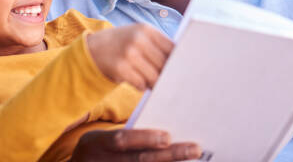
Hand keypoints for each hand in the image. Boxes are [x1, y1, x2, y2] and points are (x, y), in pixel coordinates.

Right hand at [70, 129, 201, 161]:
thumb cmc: (98, 150)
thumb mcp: (101, 139)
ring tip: (191, 160)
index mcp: (97, 143)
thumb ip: (125, 136)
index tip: (167, 137)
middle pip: (140, 160)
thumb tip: (162, 134)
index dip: (144, 138)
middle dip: (169, 155)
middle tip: (194, 149)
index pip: (122, 140)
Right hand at [87, 23, 172, 90]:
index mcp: (146, 29)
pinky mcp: (120, 68)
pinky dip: (141, 86)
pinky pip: (141, 84)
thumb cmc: (122, 44)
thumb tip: (181, 64)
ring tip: (148, 80)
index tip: (180, 70)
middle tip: (165, 81)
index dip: (177, 61)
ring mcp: (128, 53)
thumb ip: (157, 45)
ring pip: (154, 76)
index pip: (172, 48)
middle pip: (164, 65)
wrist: (92, 49)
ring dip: (153, 82)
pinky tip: (136, 81)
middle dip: (165, 75)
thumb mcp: (138, 35)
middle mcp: (138, 39)